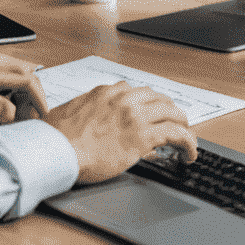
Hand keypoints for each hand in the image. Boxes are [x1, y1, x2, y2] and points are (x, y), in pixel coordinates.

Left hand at [0, 50, 48, 128]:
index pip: (27, 79)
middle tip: (30, 120)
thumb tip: (14, 113)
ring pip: (16, 76)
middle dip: (33, 97)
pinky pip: (4, 79)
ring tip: (18, 118)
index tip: (43, 117)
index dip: (39, 99)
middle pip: (26, 74)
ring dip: (22, 96)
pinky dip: (11, 94)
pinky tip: (4, 110)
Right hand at [43, 83, 196, 184]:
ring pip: (172, 112)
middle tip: (173, 123)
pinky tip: (189, 153)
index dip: (147, 104)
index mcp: (106, 92)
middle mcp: (123, 99)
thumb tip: (89, 120)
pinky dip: (188, 142)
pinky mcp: (142, 136)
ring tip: (186, 139)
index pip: (136, 91)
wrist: (55, 150)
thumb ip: (86, 110)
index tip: (149, 113)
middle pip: (158, 98)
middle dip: (168, 111)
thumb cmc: (56, 137)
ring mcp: (135, 116)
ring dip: (182, 125)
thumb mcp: (71, 112)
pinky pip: (176, 135)